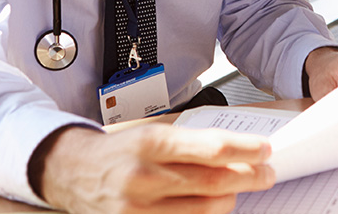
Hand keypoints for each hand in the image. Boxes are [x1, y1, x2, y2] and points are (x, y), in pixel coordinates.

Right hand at [32, 124, 274, 213]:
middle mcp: (145, 177)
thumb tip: (235, 149)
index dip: (245, 151)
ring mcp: (139, 208)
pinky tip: (213, 206)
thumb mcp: (151, 132)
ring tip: (238, 189)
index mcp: (151, 144)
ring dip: (230, 199)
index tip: (265, 150)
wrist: (71, 172)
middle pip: (214, 182)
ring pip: (205, 209)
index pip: (212, 150)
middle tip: (266, 173)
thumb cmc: (118, 150)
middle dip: (248, 177)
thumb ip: (190, 142)